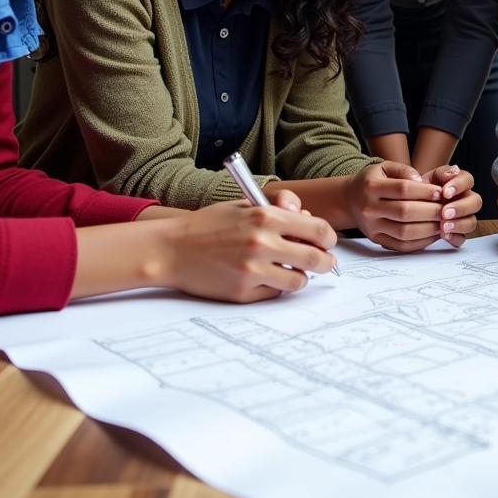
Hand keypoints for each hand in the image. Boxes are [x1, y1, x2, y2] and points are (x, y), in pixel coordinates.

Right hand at [163, 193, 338, 301]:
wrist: (170, 249)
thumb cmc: (210, 225)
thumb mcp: (246, 204)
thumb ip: (280, 207)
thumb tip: (308, 220)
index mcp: (266, 216)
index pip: (319, 230)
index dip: (328, 238)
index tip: (325, 242)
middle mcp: (262, 243)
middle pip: (317, 259)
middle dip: (324, 261)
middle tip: (321, 262)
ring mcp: (253, 270)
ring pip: (299, 281)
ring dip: (298, 275)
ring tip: (288, 268)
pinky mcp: (243, 292)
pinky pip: (275, 292)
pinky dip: (275, 286)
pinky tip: (262, 276)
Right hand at [344, 161, 446, 252]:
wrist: (349, 200)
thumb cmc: (371, 181)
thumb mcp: (384, 167)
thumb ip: (404, 170)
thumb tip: (422, 180)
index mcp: (371, 186)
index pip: (402, 189)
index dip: (424, 191)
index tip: (441, 192)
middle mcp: (369, 208)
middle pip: (404, 212)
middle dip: (431, 211)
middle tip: (448, 209)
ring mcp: (372, 227)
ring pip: (404, 232)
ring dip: (429, 229)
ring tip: (445, 223)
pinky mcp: (377, 240)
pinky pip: (402, 245)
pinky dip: (421, 242)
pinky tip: (433, 234)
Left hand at [420, 164, 481, 247]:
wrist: (407, 206)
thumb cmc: (418, 190)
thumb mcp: (427, 178)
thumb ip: (441, 173)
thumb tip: (453, 172)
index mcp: (458, 183)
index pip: (468, 180)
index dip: (459, 186)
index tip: (445, 192)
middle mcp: (464, 200)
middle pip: (475, 202)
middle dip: (461, 207)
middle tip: (445, 212)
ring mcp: (462, 217)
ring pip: (471, 221)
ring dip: (459, 224)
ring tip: (443, 226)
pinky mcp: (456, 233)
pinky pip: (462, 238)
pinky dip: (454, 237)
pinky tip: (444, 235)